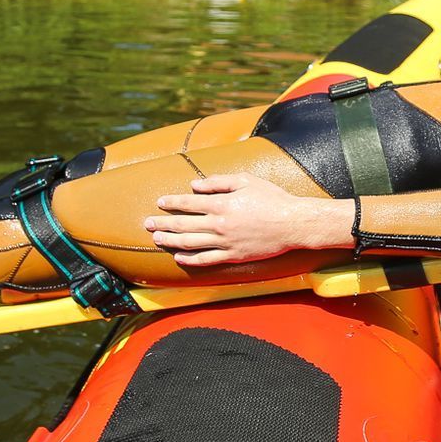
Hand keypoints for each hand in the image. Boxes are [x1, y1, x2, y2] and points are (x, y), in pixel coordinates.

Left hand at [143, 174, 348, 266]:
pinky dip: (190, 259)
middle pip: (183, 225)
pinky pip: (206, 259)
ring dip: (171, 241)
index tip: (159, 203)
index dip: (171, 203)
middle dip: (163, 224)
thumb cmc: (272, 199)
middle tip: (147, 224)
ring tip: (156, 239)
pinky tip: (178, 257)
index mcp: (222, 204)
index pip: (188, 203)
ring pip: (190, 243)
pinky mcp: (233, 256)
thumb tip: (195, 186)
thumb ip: (218, 182)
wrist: (293, 224)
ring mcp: (225, 242)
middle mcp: (219, 224)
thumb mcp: (246, 181)